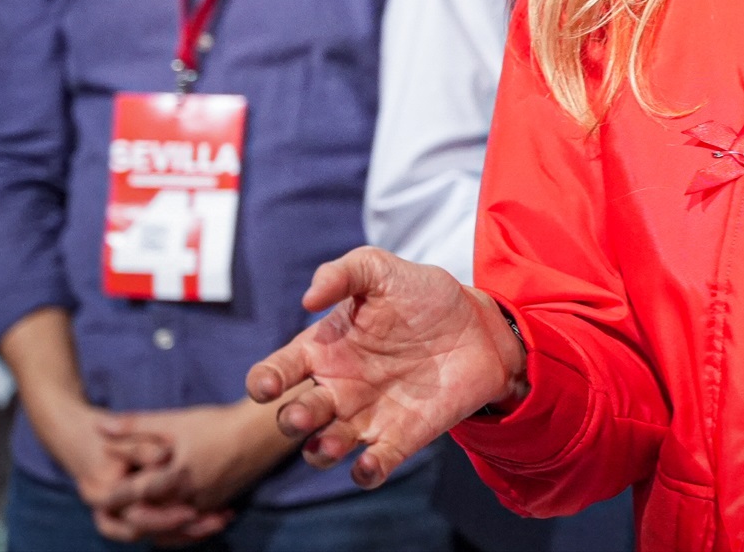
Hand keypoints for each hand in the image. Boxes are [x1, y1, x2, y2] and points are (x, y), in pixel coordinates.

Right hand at [23, 390, 220, 544]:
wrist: (81, 439)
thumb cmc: (106, 435)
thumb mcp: (127, 437)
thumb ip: (143, 447)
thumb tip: (163, 457)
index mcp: (101, 494)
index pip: (135, 516)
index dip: (163, 517)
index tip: (190, 512)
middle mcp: (108, 512)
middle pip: (149, 531)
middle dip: (182, 531)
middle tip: (215, 521)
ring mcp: (121, 515)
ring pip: (157, 535)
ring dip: (189, 532)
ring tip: (222, 520)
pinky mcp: (136, 513)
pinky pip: (162, 530)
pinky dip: (186, 527)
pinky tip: (217, 517)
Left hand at [95, 399, 297, 541]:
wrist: (262, 433)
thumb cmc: (217, 423)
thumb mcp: (174, 420)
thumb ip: (134, 426)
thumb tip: (99, 428)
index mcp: (174, 475)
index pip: (132, 494)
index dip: (110, 497)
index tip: (93, 495)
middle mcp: (188, 497)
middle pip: (146, 519)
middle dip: (125, 515)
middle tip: (109, 510)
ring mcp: (203, 506)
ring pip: (166, 528)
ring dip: (147, 525)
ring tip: (133, 517)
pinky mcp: (215, 507)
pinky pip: (187, 528)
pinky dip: (171, 528)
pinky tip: (165, 522)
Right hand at [247, 247, 526, 488]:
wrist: (479, 326)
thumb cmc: (422, 296)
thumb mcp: (382, 270)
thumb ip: (344, 273)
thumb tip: (308, 299)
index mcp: (322, 349)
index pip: (276, 371)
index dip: (264, 381)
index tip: (267, 385)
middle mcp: (336, 389)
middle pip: (295, 416)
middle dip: (291, 421)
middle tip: (301, 416)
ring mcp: (365, 416)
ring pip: (324, 448)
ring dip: (321, 452)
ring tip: (330, 445)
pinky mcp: (399, 438)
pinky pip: (373, 466)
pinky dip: (366, 472)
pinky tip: (369, 465)